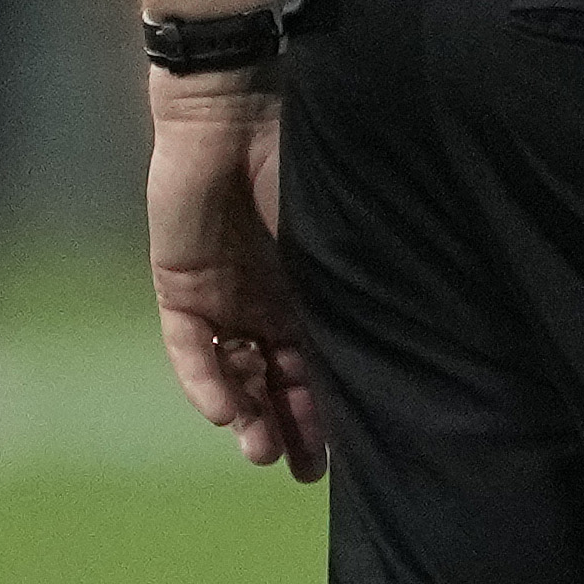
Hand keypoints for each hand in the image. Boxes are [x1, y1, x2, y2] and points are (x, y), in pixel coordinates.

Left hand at [144, 80, 331, 476]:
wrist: (233, 110)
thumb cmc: (305, 163)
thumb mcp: (339, 241)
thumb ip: (350, 292)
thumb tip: (404, 350)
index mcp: (312, 288)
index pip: (319, 364)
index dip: (328, 411)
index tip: (340, 457)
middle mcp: (267, 299)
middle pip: (278, 379)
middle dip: (290, 427)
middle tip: (300, 472)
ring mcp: (222, 294)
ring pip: (235, 372)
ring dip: (249, 414)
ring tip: (262, 452)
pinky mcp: (179, 284)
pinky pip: (192, 346)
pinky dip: (208, 381)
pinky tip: (227, 412)